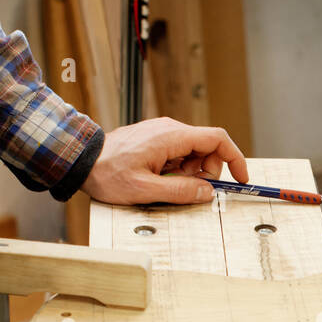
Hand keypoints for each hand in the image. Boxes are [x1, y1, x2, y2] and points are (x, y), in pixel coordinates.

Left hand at [80, 117, 248, 204]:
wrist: (81, 160)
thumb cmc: (107, 173)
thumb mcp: (145, 189)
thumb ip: (180, 191)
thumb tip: (207, 192)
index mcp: (171, 136)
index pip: (217, 138)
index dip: (235, 158)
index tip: (241, 179)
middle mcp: (170, 129)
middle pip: (208, 148)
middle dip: (207, 172)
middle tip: (189, 190)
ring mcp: (162, 133)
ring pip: (194, 153)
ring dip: (190, 173)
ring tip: (165, 184)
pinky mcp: (156, 140)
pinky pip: (179, 154)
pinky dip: (178, 170)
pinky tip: (158, 178)